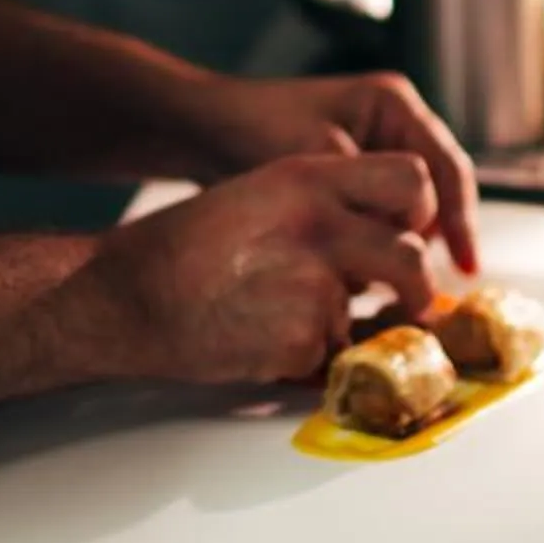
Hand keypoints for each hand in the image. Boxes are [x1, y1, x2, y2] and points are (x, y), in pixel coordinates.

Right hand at [73, 154, 441, 385]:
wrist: (121, 294)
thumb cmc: (181, 248)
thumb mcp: (259, 195)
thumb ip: (325, 206)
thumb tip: (383, 235)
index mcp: (310, 177)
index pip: (412, 179)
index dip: (422, 213)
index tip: (413, 237)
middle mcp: (320, 225)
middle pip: (411, 261)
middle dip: (410, 295)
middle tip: (399, 307)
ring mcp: (314, 284)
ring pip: (367, 319)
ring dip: (341, 332)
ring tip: (284, 322)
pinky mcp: (301, 340)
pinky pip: (331, 362)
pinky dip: (306, 365)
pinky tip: (260, 344)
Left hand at [181, 72, 479, 274]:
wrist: (200, 130)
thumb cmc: (251, 129)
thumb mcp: (313, 155)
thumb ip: (361, 194)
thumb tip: (398, 246)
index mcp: (393, 105)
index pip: (446, 168)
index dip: (461, 220)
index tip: (467, 268)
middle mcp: (391, 127)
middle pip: (435, 196)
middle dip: (425, 241)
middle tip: (418, 288)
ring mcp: (373, 154)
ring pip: (408, 216)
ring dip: (399, 249)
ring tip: (387, 290)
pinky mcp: (351, 183)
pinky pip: (379, 222)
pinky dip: (373, 250)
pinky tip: (362, 282)